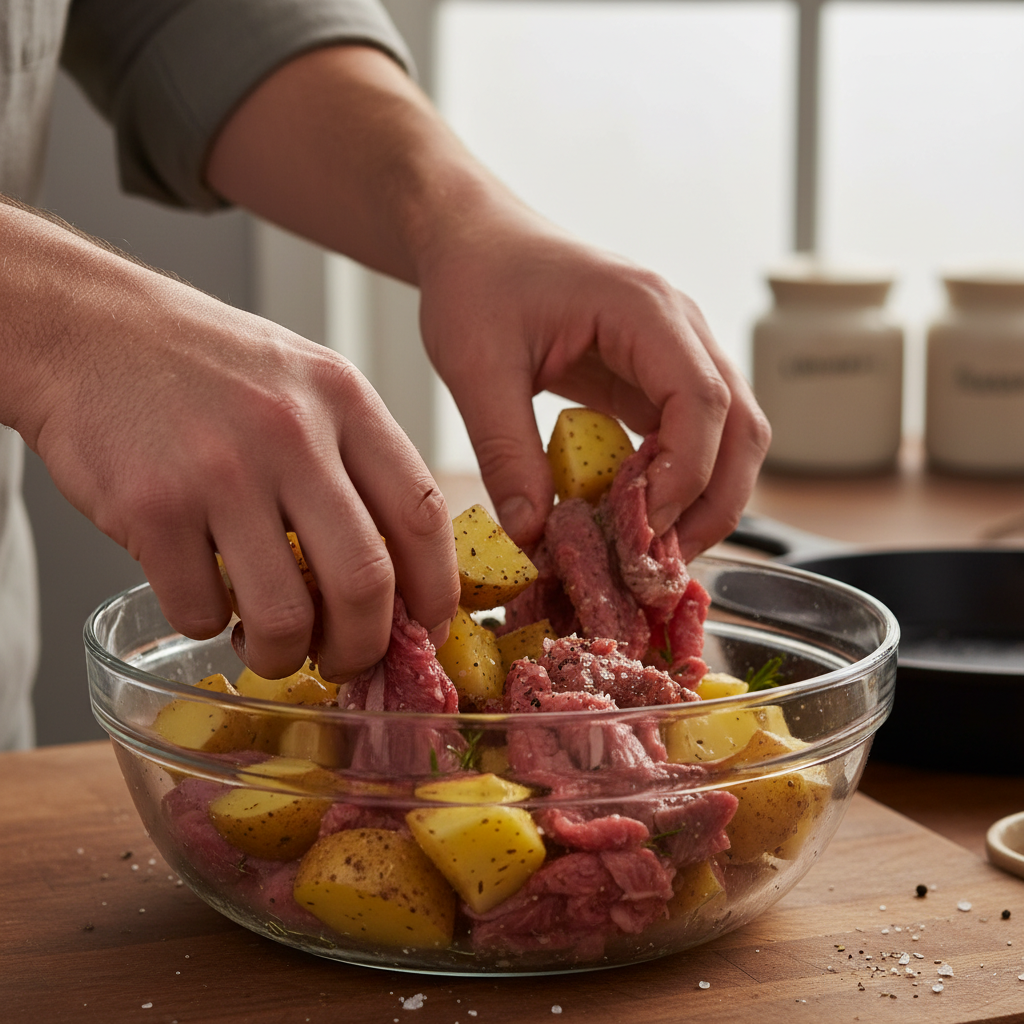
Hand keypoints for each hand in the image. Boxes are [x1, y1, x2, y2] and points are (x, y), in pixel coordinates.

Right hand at [4, 204, 459, 680]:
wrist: (90, 328)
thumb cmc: (208, 365)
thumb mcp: (305, 382)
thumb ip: (356, 459)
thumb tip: (398, 570)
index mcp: (344, 400)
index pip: (421, 512)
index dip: (436, 589)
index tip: (430, 628)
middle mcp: (292, 433)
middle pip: (364, 582)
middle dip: (362, 648)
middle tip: (344, 661)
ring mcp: (221, 471)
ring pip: (284, 617)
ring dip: (282, 654)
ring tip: (267, 643)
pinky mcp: (154, 508)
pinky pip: (200, 611)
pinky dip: (206, 626)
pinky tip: (202, 599)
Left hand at [201, 44, 768, 560]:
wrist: (476, 239)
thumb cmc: (476, 280)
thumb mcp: (475, 367)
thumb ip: (505, 450)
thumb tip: (533, 536)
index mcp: (645, 309)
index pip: (703, 399)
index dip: (685, 473)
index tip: (642, 527)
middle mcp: (680, 328)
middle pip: (742, 425)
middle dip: (713, 502)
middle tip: (662, 563)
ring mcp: (676, 351)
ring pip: (732, 435)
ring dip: (705, 499)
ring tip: (654, 552)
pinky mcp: (656, 376)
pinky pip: (693, 436)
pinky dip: (679, 483)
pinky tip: (639, 518)